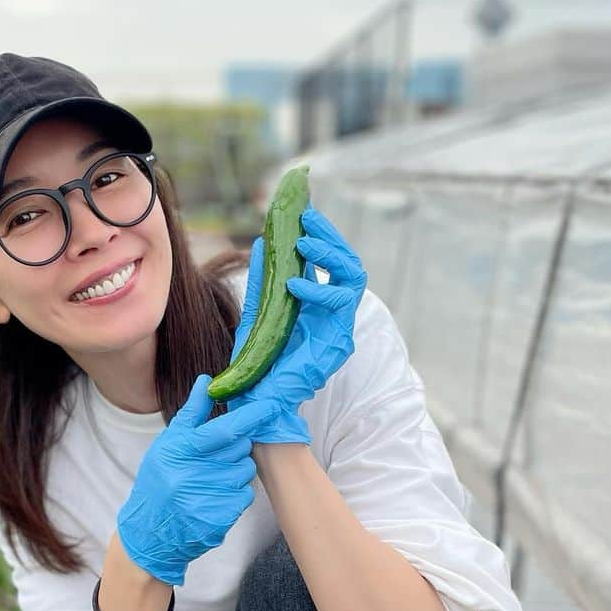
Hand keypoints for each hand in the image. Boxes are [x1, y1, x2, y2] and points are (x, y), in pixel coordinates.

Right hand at [117, 374, 281, 585]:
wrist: (149, 532)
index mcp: (180, 451)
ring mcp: (206, 499)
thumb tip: (206, 382)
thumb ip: (191, 414)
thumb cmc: (158, 481)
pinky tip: (214, 497)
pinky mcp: (219, 519)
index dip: (251, 417)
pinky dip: (235, 494)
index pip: (224, 429)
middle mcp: (193, 474)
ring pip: (245, 472)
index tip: (271, 407)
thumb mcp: (167, 444)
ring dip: (235, 472)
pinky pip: (244, 496)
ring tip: (211, 479)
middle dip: (236, 448)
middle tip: (217, 456)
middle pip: (241, 449)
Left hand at [225, 205, 367, 441]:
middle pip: (347, 263)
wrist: (258, 399)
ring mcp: (338, 325)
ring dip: (330, 255)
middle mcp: (332, 312)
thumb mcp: (257, 312)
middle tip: (308, 219)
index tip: (303, 210)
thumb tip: (261, 243)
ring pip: (353, 277)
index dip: (320, 234)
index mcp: (315, 303)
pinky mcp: (338, 340)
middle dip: (330, 236)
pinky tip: (294, 285)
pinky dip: (319, 290)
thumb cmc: (258, 362)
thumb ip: (262, 280)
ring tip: (302, 244)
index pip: (328, 261)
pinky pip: (340, 305)